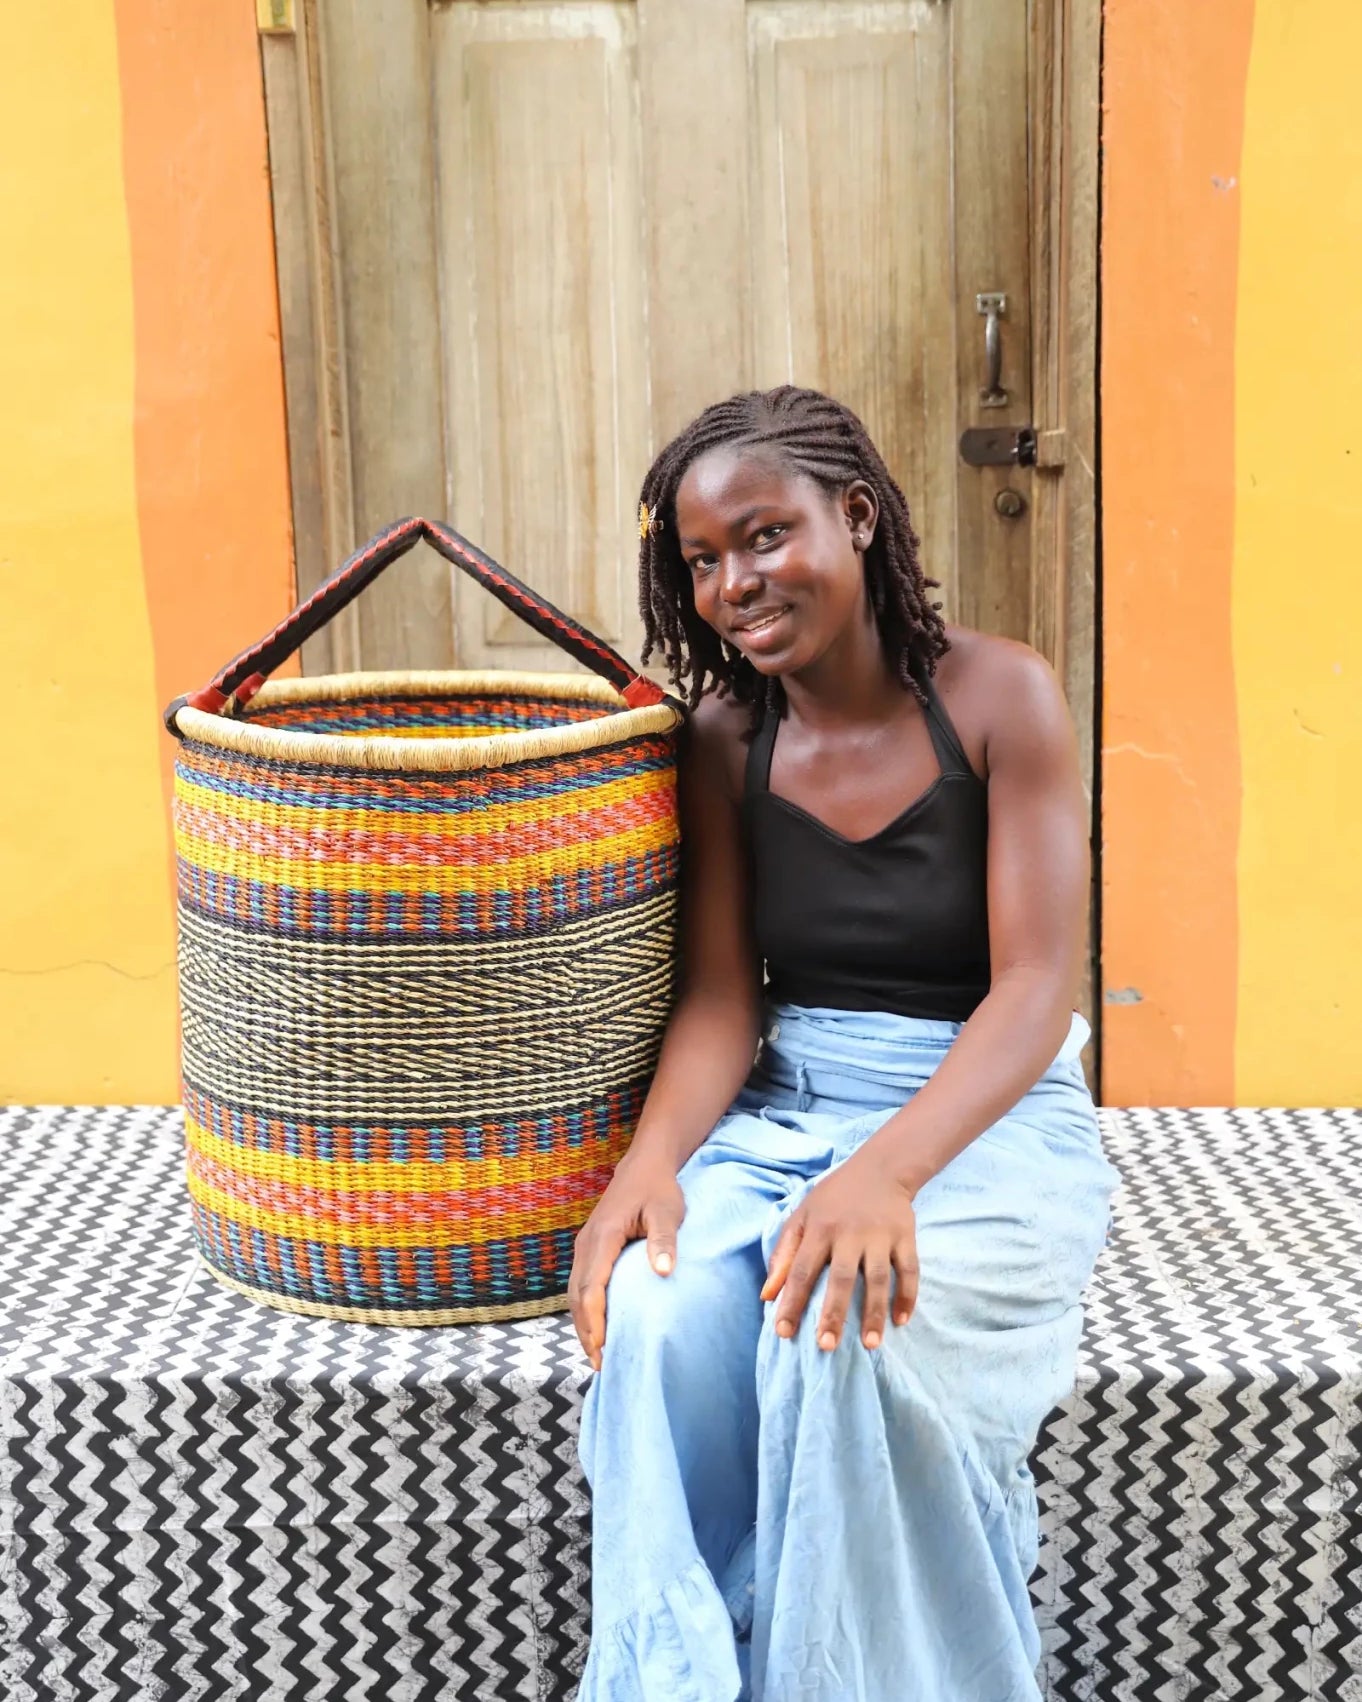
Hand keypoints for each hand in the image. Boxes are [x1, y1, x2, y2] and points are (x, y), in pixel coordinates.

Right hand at [568, 1154, 684, 1370]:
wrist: (644, 1165)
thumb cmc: (659, 1188)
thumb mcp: (667, 1211)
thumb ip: (664, 1240)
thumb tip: (663, 1271)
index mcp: (604, 1235)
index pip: (592, 1284)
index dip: (596, 1319)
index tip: (603, 1347)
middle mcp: (587, 1242)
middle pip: (578, 1295)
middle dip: (586, 1331)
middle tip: (601, 1364)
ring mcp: (585, 1245)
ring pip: (575, 1292)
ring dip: (583, 1324)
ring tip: (598, 1356)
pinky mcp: (589, 1248)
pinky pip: (580, 1285)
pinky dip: (585, 1310)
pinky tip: (597, 1328)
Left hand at [760, 1147, 918, 1351]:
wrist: (880, 1168)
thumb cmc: (834, 1199)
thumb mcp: (802, 1217)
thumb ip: (783, 1254)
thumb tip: (766, 1295)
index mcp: (819, 1228)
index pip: (800, 1270)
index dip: (791, 1302)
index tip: (783, 1333)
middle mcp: (848, 1233)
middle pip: (840, 1278)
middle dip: (833, 1313)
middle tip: (826, 1346)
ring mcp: (879, 1235)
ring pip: (877, 1278)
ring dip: (874, 1312)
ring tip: (870, 1345)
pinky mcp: (905, 1236)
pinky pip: (909, 1269)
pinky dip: (907, 1295)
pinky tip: (901, 1320)